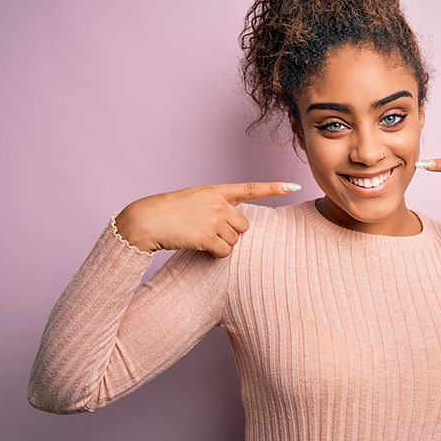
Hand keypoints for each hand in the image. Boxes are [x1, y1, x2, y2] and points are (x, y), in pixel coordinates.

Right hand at [115, 181, 299, 255]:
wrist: (146, 220)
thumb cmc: (169, 211)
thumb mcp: (196, 199)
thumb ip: (217, 205)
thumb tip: (236, 225)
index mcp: (216, 190)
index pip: (251, 189)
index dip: (274, 188)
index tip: (293, 186)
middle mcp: (218, 203)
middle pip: (244, 225)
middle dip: (232, 232)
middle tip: (210, 231)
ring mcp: (213, 220)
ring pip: (234, 240)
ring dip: (220, 244)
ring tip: (199, 236)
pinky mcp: (206, 237)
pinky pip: (224, 252)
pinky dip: (214, 254)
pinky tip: (199, 246)